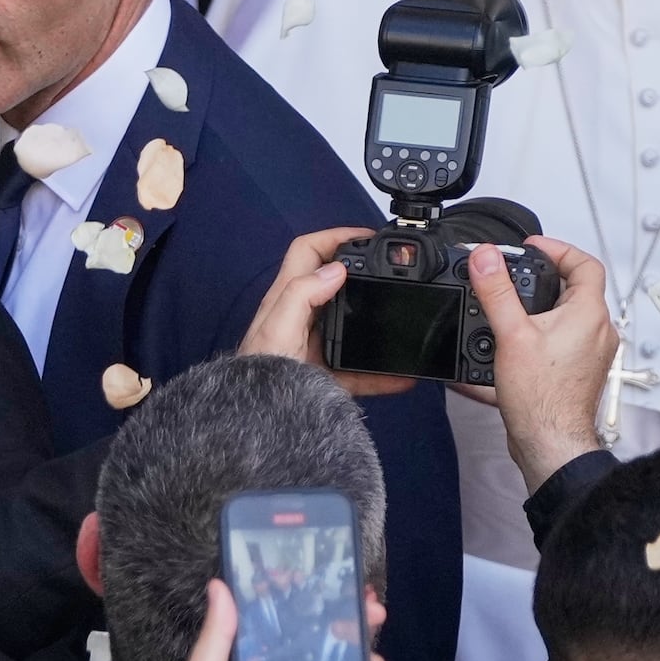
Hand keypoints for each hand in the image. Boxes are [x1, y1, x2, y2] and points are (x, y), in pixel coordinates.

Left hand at [235, 228, 409, 397]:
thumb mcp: (278, 331)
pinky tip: (402, 377)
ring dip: (374, 319)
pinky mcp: (325, 376)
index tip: (367, 236)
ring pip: (350, 323)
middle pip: (334, 282)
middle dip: (362, 271)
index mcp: (286, 299)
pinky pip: (359, 369)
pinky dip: (381, 373)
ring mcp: (314, 345)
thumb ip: (302, 295)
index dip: (335, 236)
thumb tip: (336, 269)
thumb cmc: (259, 378)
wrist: (257, 425)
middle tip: (390, 269)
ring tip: (399, 314)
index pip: (308, 251)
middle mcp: (300, 317)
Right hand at [464, 237, 615, 493]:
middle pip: (577, 289)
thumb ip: (497, 291)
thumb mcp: (511, 335)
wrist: (550, 444)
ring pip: (569, 318)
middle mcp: (598, 332)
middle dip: (545, 279)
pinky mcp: (579, 373)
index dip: (559, 249)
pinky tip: (512, 348)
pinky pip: (562, 344)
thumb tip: (487, 257)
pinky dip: (540, 338)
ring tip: (512, 310)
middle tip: (518, 276)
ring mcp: (591, 354)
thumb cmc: (541, 399)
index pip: (585, 264)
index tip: (533, 248)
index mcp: (588, 314)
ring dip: (541, 310)